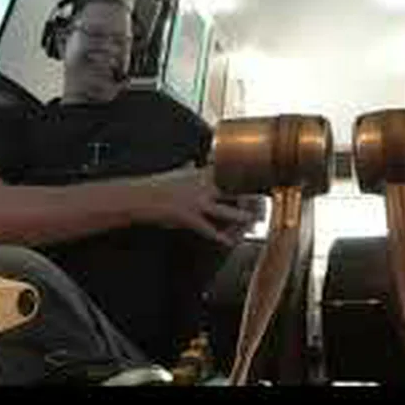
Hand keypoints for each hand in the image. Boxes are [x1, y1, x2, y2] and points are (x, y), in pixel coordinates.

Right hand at [138, 165, 258, 246]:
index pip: (230, 171)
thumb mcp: (176, 173)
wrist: (139, 197)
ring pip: (227, 210)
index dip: (247, 175)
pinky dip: (221, 237)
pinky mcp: (189, 218)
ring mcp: (197, 202)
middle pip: (234, 190)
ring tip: (255, 222)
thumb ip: (187, 168)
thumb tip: (190, 162)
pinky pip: (210, 229)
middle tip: (264, 202)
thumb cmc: (157, 184)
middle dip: (251, 196)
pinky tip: (230, 242)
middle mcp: (202, 186)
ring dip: (243, 217)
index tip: (262, 176)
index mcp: (201, 174)